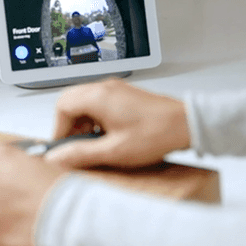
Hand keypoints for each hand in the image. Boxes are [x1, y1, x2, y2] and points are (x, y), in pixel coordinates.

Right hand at [48, 78, 190, 167]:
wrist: (187, 125)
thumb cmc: (158, 133)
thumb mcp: (114, 151)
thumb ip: (81, 154)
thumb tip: (58, 158)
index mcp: (99, 97)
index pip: (62, 107)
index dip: (59, 130)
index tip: (63, 147)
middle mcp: (106, 88)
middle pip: (71, 102)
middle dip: (70, 126)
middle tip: (76, 146)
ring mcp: (116, 90)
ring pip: (85, 102)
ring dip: (84, 124)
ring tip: (95, 144)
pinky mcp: (125, 95)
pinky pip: (100, 103)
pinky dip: (97, 120)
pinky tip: (109, 137)